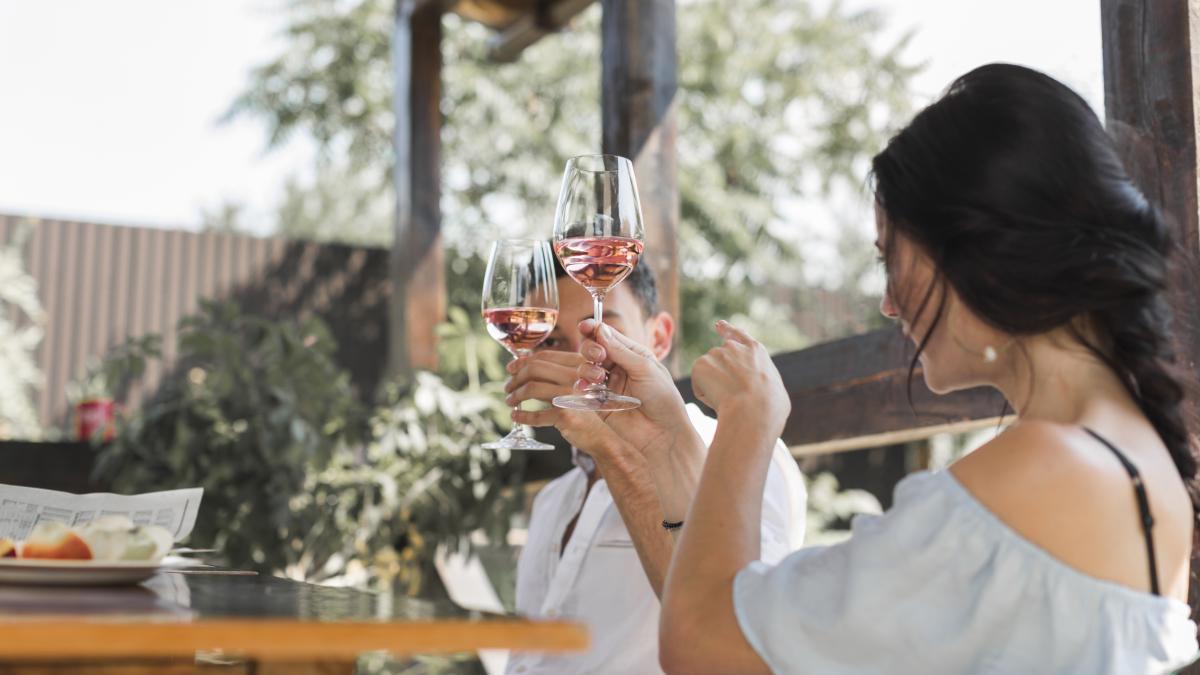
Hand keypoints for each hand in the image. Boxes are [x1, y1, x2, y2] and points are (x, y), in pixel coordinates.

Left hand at [505, 350, 626, 458]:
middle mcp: (576, 377)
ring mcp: (570, 396)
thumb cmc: (585, 410)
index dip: (523, 361)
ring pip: (531, 389)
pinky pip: (535, 415)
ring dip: (515, 395)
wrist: (604, 436)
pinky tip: (516, 416)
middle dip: (516, 378)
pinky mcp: (565, 415)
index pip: (544, 356)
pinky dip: (521, 416)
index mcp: (578, 365)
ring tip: (510, 401)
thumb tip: (522, 365)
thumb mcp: (576, 386)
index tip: (510, 368)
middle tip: (508, 387)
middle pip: (534, 369)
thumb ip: (555, 375)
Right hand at [575, 320, 702, 463]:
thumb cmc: (663, 399)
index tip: (584, 326)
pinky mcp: (599, 403)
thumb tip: (601, 329)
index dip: (594, 329)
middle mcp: (618, 367)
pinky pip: (583, 390)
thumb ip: (620, 350)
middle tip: (599, 357)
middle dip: (590, 349)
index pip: (608, 336)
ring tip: (598, 379)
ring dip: (586, 369)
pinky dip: (581, 386)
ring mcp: (607, 385)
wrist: (663, 433)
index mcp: (632, 354)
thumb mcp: (645, 368)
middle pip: (592, 349)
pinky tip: (586, 388)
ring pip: (585, 368)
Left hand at [691, 321, 789, 436]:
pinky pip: (699, 386)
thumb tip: (752, 390)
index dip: (727, 330)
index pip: (738, 335)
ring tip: (731, 401)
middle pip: (719, 359)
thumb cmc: (770, 407)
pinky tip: (720, 401)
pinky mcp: (700, 364)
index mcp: (755, 350)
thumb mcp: (775, 389)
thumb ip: (760, 382)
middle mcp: (734, 346)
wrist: (753, 409)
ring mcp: (716, 353)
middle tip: (731, 394)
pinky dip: (706, 396)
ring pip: (709, 376)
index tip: (718, 325)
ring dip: (715, 388)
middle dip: (718, 373)